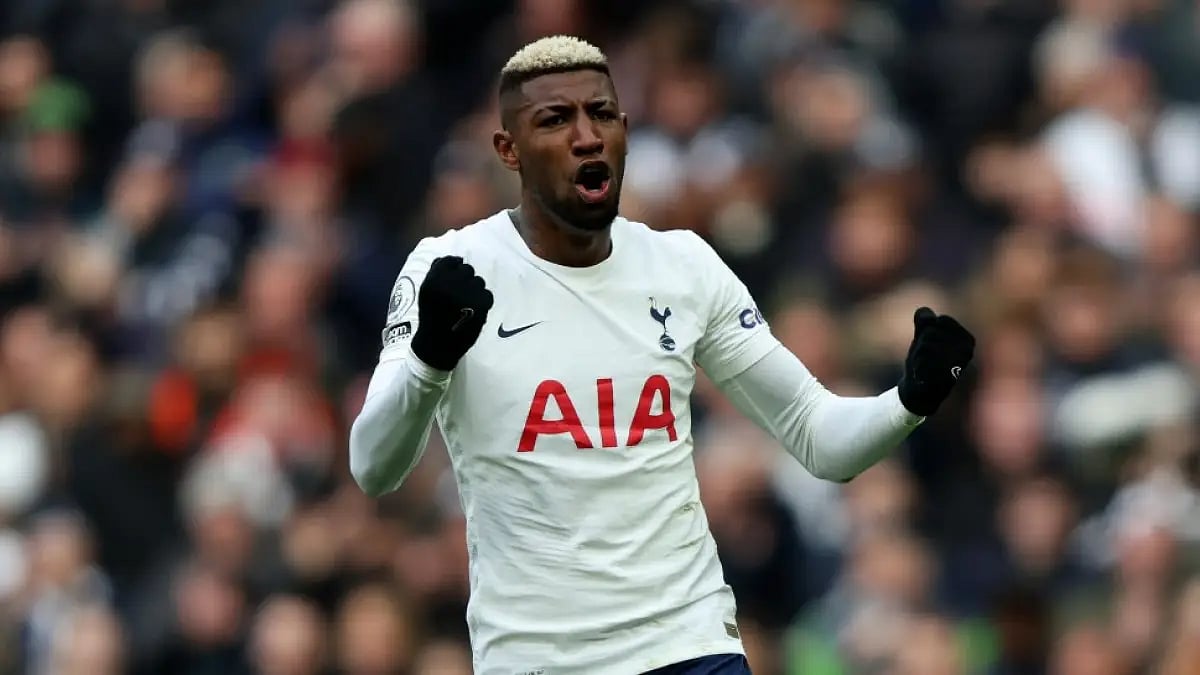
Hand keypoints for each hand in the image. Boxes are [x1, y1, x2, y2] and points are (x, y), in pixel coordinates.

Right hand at [411, 256, 493, 370]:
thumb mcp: (426, 293)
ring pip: (478, 281)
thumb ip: (435, 274)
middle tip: (460, 294)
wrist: (438, 346)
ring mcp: (467, 294)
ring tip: (466, 304)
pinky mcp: (480, 305)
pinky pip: (487, 294)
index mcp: (434, 279)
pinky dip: (482, 301)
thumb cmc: (432, 318)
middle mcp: (450, 283)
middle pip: (466, 269)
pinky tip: (474, 311)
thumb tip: (450, 259)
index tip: (455, 275)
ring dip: (474, 290)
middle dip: (465, 279)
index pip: (450, 260)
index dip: (455, 266)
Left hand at [897, 307, 974, 416]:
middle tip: (926, 358)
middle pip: (930, 332)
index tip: (931, 345)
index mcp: (967, 339)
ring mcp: (957, 364)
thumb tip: (923, 313)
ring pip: (925, 344)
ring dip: (918, 355)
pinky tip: (922, 374)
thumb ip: (924, 321)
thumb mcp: (923, 336)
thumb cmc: (924, 360)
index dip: (926, 331)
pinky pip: (922, 359)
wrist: (919, 392)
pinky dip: (917, 365)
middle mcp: (967, 351)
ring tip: (925, 366)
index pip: (938, 320)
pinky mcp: (945, 376)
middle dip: (922, 344)